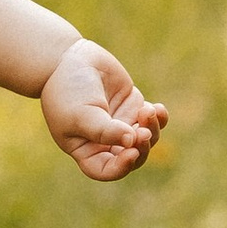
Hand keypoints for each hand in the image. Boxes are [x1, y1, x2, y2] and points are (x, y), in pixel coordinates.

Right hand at [40, 39, 167, 183]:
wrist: (69, 57)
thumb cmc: (67, 89)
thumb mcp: (81, 113)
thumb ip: (105, 131)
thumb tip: (132, 141)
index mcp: (85, 149)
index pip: (105, 170)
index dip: (121, 168)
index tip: (131, 151)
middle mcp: (104, 141)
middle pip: (130, 157)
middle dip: (141, 148)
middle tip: (143, 132)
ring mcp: (120, 125)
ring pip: (145, 139)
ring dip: (151, 129)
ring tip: (147, 111)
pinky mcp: (132, 108)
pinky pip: (152, 121)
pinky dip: (159, 118)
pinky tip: (157, 109)